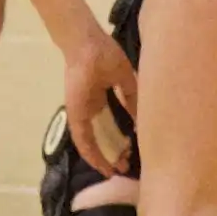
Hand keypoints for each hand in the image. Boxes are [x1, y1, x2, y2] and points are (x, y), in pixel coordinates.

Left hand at [58, 23, 140, 176]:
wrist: (87, 43)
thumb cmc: (105, 55)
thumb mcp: (124, 80)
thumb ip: (132, 99)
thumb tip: (141, 120)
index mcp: (101, 100)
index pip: (112, 127)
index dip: (122, 141)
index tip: (133, 152)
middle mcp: (90, 109)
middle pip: (102, 137)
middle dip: (113, 153)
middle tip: (126, 167)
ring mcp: (81, 112)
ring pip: (90, 142)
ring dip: (102, 157)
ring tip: (114, 172)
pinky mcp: (75, 113)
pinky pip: (81, 138)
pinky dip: (91, 152)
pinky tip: (100, 164)